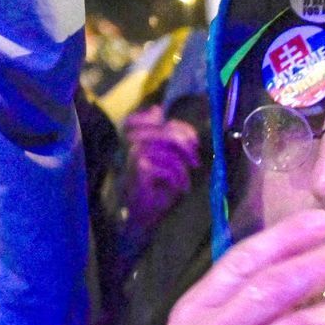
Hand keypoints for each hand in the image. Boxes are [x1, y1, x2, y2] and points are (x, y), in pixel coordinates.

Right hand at [122, 105, 201, 234]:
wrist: (140, 215)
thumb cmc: (154, 186)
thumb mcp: (163, 156)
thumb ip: (162, 133)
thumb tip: (157, 109)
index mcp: (132, 134)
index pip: (154, 116)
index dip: (177, 126)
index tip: (193, 140)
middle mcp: (129, 141)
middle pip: (165, 129)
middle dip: (186, 145)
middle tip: (196, 162)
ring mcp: (132, 154)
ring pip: (167, 149)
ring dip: (182, 167)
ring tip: (186, 179)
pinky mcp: (138, 168)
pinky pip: (167, 166)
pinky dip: (177, 178)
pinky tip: (178, 188)